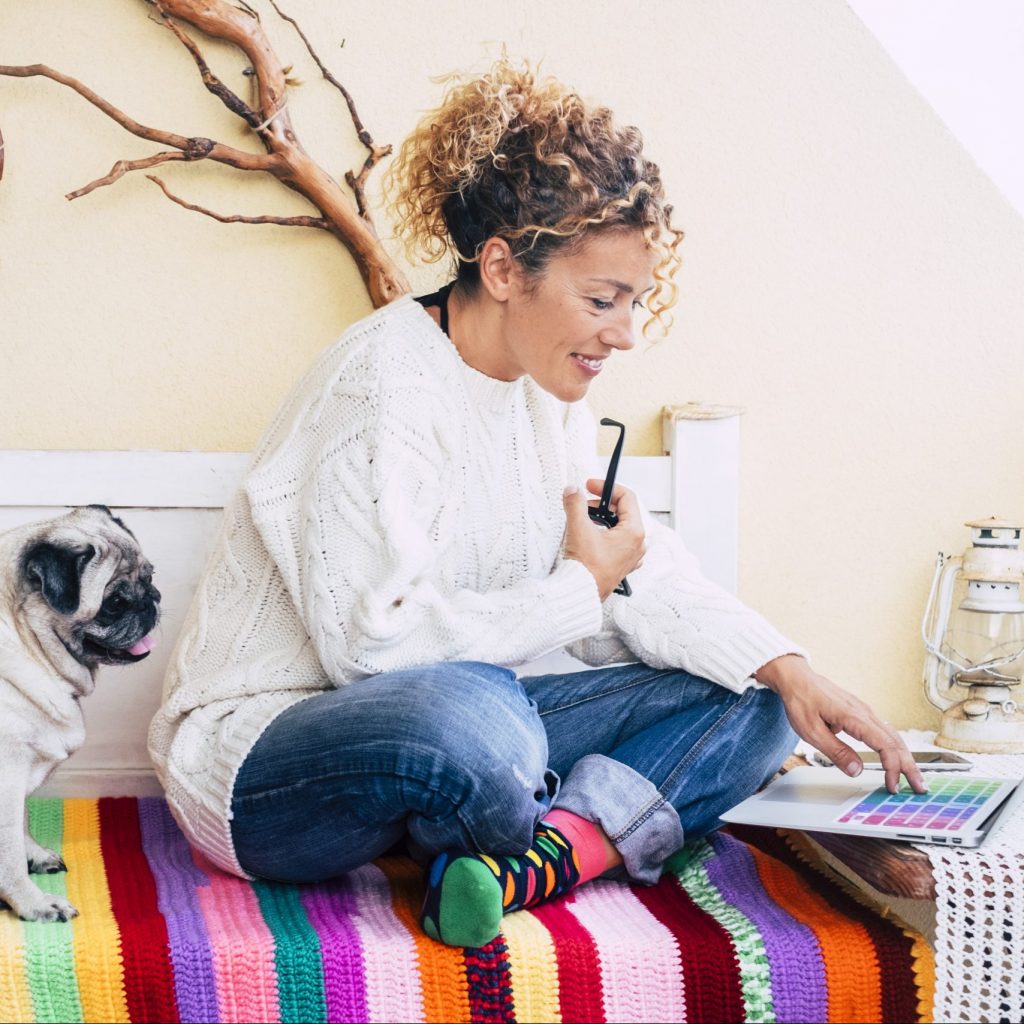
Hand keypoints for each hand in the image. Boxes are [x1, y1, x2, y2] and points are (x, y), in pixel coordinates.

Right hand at [562, 481, 644, 599]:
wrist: (580, 594)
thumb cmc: (586, 569)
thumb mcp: (579, 529)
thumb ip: (575, 505)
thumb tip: (573, 491)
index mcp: (634, 533)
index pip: (627, 498)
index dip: (607, 488)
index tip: (591, 486)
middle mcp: (637, 544)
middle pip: (624, 512)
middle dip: (602, 504)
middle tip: (584, 503)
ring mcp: (630, 556)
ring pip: (620, 527)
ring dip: (602, 519)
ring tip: (584, 520)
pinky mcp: (621, 565)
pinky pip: (616, 542)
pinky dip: (604, 534)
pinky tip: (590, 536)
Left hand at [755, 654, 927, 793]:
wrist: (796, 678)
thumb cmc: (801, 701)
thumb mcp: (811, 731)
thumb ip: (835, 752)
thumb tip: (857, 771)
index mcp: (853, 717)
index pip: (884, 745)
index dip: (892, 767)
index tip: (893, 785)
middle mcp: (864, 712)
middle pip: (895, 741)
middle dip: (909, 765)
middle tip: (919, 787)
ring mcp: (864, 711)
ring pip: (892, 735)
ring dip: (904, 757)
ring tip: (912, 776)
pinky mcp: (860, 712)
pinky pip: (884, 730)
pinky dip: (894, 746)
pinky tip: (897, 757)